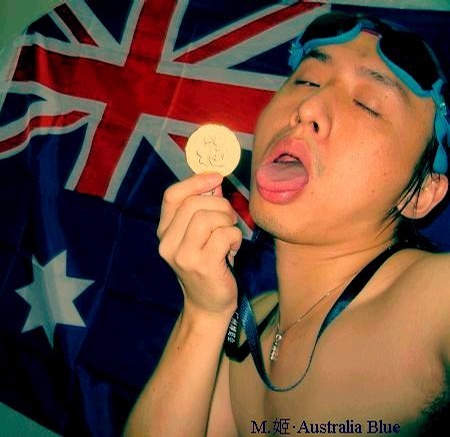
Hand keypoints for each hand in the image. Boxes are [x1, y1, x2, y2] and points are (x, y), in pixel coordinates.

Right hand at [157, 173, 241, 315]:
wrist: (208, 305)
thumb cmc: (209, 264)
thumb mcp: (200, 235)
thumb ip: (204, 208)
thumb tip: (215, 180)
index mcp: (165, 232)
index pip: (172, 196)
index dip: (195, 182)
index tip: (216, 178)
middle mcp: (168, 243)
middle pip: (194, 204)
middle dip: (220, 205)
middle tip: (229, 219)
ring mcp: (183, 255)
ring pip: (208, 217)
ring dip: (227, 222)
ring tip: (229, 235)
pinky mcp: (202, 265)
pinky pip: (224, 235)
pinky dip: (234, 237)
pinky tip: (232, 248)